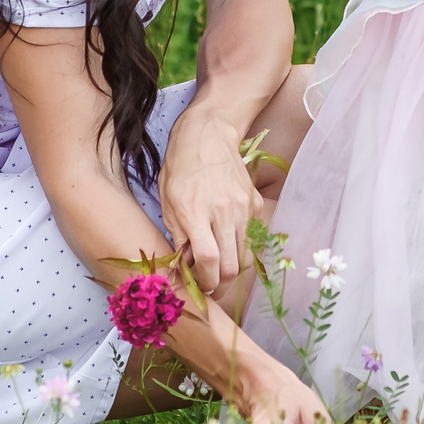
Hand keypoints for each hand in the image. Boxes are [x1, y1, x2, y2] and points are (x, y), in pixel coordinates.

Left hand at [158, 116, 259, 296]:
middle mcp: (222, 212)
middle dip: (222, 283)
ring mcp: (242, 207)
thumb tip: (184, 267)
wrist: (208, 135)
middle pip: (231, 265)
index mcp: (195, 212)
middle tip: (212, 286)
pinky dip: (242, 244)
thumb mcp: (168, 202)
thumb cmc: (180, 167)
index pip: (208, 261)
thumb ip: (178, 236)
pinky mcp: (255, 202)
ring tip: (221, 265)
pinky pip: (253, 235)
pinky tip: (229, 237)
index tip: (202, 288)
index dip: (206, 282)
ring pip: (246, 255)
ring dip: (233, 267)